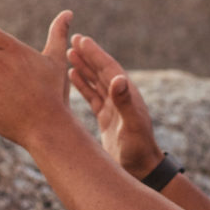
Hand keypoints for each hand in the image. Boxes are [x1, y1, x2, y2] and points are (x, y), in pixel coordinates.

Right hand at [66, 33, 162, 175]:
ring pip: (95, 82)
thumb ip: (125, 102)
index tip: (81, 39)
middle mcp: (120, 98)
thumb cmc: (138, 149)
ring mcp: (113, 108)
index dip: (95, 54)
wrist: (141, 170)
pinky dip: (83, 85)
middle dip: (88, 55)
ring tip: (68, 53)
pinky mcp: (106, 118)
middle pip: (101, 71)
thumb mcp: (132, 125)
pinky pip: (93, 96)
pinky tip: (72, 76)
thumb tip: (118, 78)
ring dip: (84, 67)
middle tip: (72, 39)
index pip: (109, 69)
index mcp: (127, 95)